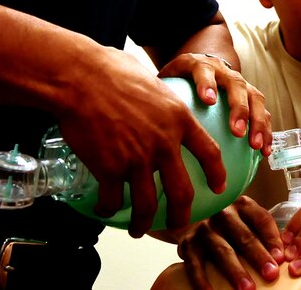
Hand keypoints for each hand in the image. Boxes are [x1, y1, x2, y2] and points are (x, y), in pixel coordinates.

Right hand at [57, 47, 226, 236]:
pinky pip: (113, 200)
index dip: (217, 174)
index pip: (210, 152)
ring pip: (146, 205)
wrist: (81, 78)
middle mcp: (164, 143)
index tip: (219, 187)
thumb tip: (158, 106)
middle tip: (177, 224)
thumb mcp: (153, 82)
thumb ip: (162, 102)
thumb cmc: (112, 71)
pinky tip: (105, 208)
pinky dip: (109, 209)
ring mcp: (137, 159)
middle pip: (182, 192)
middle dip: (181, 216)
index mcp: (179, 119)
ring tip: (137, 230)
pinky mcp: (109, 168)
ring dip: (143, 222)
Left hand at [159, 52, 271, 154]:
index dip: (207, 83)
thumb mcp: (167, 78)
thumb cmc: (179, 79)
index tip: (207, 100)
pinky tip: (264, 153)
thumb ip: (156, 93)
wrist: (203, 64)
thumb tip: (136, 124)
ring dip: (257, 122)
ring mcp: (241, 83)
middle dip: (239, 108)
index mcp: (200, 65)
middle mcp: (225, 72)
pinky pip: (263, 113)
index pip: (204, 70)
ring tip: (254, 145)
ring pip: (255, 99)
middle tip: (237, 131)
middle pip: (236, 86)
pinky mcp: (252, 96)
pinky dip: (265, 132)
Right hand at [175, 196, 284, 289]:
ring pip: (222, 251)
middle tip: (271, 274)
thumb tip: (284, 255)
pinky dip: (202, 280)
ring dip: (236, 271)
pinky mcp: (187, 244)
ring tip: (248, 288)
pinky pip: (195, 265)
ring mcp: (204, 229)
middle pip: (244, 236)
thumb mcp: (244, 220)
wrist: (189, 218)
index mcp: (242, 205)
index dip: (273, 239)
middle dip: (258, 257)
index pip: (262, 220)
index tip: (282, 258)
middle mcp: (223, 213)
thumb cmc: (226, 224)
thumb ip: (262, 232)